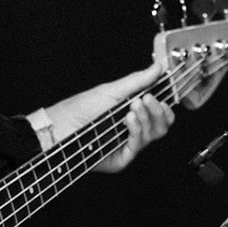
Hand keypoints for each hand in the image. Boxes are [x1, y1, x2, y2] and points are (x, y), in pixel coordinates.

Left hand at [43, 61, 176, 172]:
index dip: (167, 102)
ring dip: (147, 117)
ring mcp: (127, 144)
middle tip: (149, 98)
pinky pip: (138, 145)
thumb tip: (157, 68)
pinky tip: (129, 118)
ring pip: (154, 134)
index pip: (159, 111)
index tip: (168, 89)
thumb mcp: (110, 91)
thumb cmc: (78, 109)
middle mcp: (132, 129)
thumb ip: (137, 81)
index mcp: (131, 112)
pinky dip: (137, 129)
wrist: (59, 128)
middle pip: (162, 124)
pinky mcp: (121, 158)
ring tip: (135, 105)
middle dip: (159, 110)